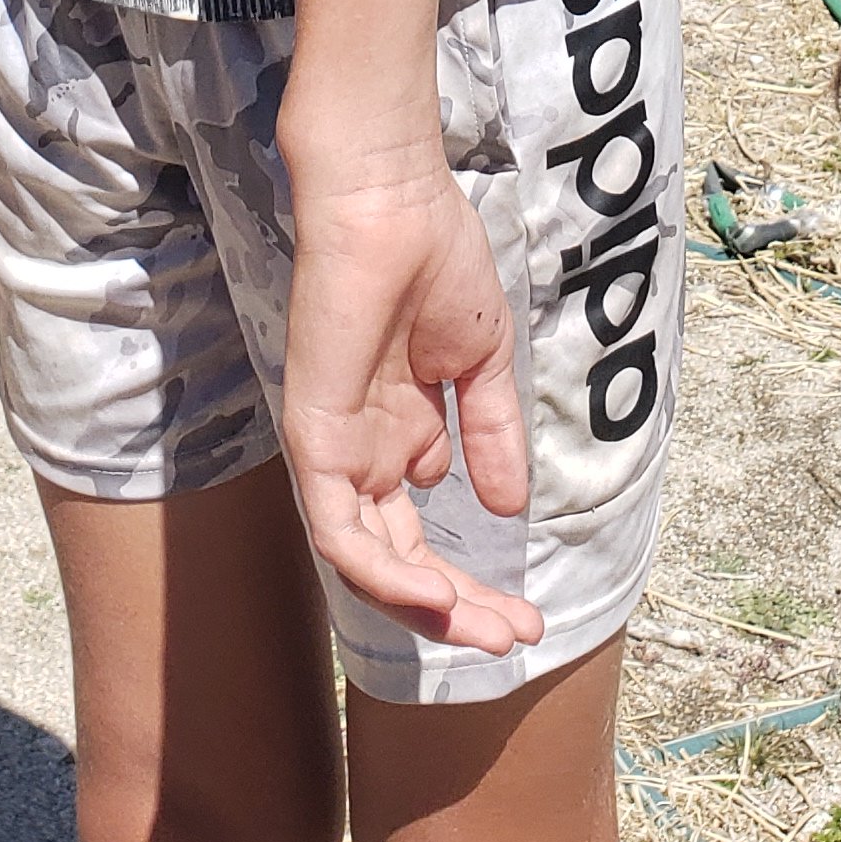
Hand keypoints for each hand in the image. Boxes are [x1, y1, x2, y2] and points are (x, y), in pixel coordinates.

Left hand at [278, 154, 543, 655]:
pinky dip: (380, 570)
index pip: (421, 534)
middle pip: (398, 559)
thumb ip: (490, 436)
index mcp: (396, 434)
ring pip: (366, 561)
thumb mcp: (479, 363)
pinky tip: (434, 593)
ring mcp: (333, 448)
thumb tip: (509, 509)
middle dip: (456, 609)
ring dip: (424, 604)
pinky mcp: (312, 436)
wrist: (393, 201)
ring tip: (484, 630)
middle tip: (512, 640)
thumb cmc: (433, 258)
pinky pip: (336, 527)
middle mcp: (361, 452)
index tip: (528, 616)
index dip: (471, 584)